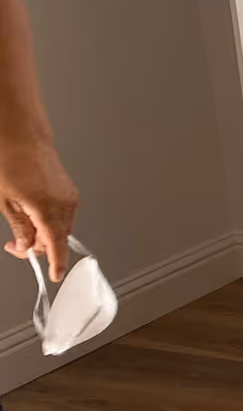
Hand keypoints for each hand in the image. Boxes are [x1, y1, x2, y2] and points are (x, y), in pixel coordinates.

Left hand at [0, 133, 76, 280]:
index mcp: (48, 210)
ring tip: (22, 225)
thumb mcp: (6, 201)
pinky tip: (33, 213)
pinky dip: (50, 220)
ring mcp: (69, 196)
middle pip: (57, 238)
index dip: (56, 264)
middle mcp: (65, 204)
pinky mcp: (68, 190)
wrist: (22, 135)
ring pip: (60, 226)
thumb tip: (26, 245)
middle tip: (16, 245)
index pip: (56, 246)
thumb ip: (20, 228)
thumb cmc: (11, 161)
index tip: (55, 275)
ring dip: (44, 232)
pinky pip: (63, 213)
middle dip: (39, 246)